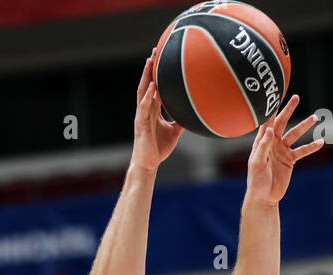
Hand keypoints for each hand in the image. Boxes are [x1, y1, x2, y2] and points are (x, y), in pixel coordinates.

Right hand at [132, 51, 182, 172]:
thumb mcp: (174, 132)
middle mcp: (145, 109)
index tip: (161, 57)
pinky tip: (153, 87)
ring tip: (149, 61)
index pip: (153, 87)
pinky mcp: (140, 124)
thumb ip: (180, 120)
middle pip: (146, 84)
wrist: (149, 164)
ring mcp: (141, 116)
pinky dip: (148, 96)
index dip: (156, 73)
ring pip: (143, 91)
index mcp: (152, 110)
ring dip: (146, 76)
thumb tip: (191, 113)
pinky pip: (144, 107)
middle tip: (155, 50)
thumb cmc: (159, 149)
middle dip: (150, 68)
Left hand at [246, 94, 323, 205]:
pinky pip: (302, 151)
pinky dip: (312, 147)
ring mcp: (282, 150)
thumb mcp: (257, 163)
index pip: (267, 122)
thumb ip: (263, 146)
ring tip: (315, 117)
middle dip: (289, 110)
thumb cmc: (256, 180)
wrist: (264, 197)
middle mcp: (273, 143)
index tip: (276, 96)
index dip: (271, 109)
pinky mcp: (290, 160)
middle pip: (282, 123)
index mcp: (262, 141)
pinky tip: (321, 142)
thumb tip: (270, 129)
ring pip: (295, 134)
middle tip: (296, 97)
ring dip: (304, 126)